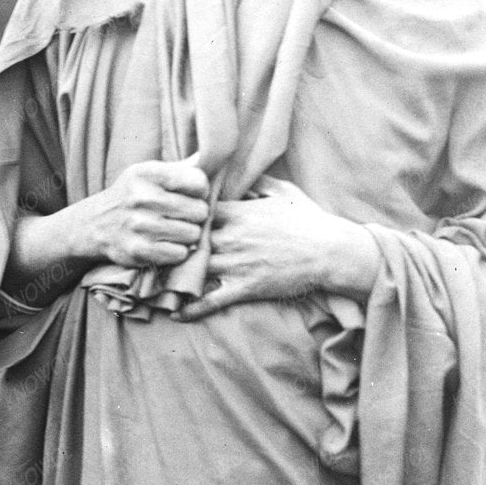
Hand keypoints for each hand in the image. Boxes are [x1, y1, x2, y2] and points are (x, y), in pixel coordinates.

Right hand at [85, 156, 209, 269]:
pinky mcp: (138, 251)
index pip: (199, 182)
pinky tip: (164, 243)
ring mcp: (140, 226)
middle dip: (195, 215)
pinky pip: (180, 254)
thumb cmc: (132, 195)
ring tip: (173, 230)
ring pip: (193, 234)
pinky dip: (177, 251)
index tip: (190, 194)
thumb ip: (182, 166)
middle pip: (200, 211)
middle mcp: (142, 198)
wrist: (96, 224)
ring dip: (187, 235)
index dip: (200, 190)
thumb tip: (215, 153)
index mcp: (148, 173)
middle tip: (181, 216)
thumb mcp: (150, 172)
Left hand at [176, 176, 378, 319]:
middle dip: (174, 245)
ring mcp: (237, 263)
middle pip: (189, 240)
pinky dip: (191, 308)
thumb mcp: (284, 191)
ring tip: (155, 281)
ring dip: (175, 275)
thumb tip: (242, 172)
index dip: (183, 216)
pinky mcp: (245, 287)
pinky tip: (175, 312)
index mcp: (239, 212)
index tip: (175, 220)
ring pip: (194, 268)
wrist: (330, 251)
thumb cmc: (309, 219)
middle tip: (158, 250)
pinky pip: (210, 300)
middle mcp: (232, 237)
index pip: (197, 211)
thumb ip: (258, 181)